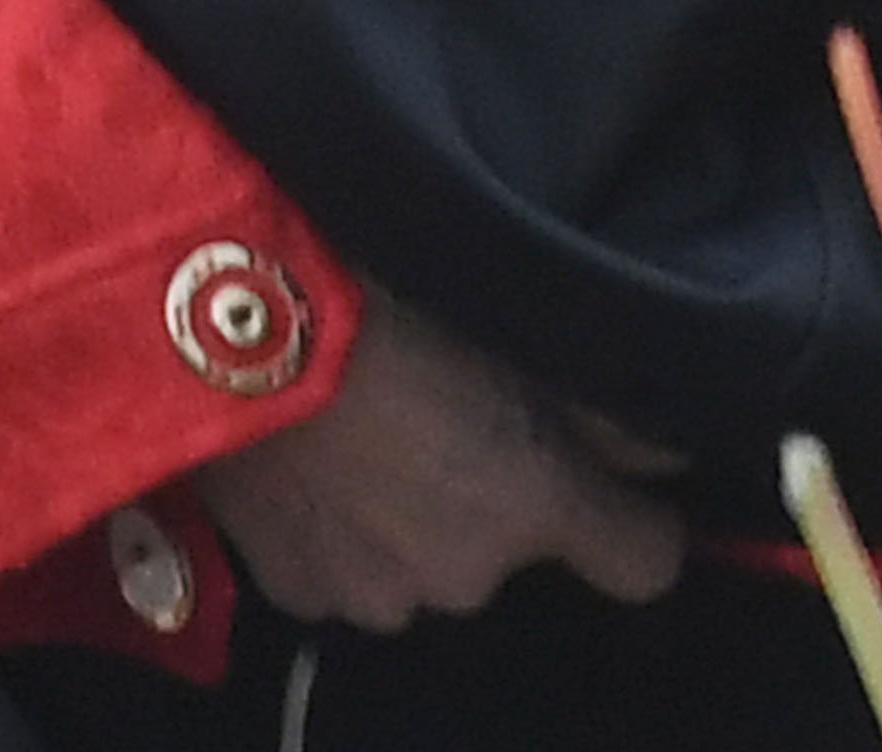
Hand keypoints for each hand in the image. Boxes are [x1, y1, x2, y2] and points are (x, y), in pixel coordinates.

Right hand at [198, 294, 687, 633]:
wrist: (213, 321)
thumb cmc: (375, 285)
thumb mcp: (508, 313)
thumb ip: (600, 396)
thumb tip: (668, 445)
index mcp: (530, 502)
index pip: (647, 561)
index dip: (638, 516)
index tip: (616, 476)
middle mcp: (465, 575)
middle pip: (517, 550)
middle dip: (500, 494)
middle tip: (453, 405)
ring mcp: (374, 596)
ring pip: (426, 560)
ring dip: (416, 511)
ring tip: (373, 422)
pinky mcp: (296, 594)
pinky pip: (349, 565)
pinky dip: (345, 524)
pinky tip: (320, 452)